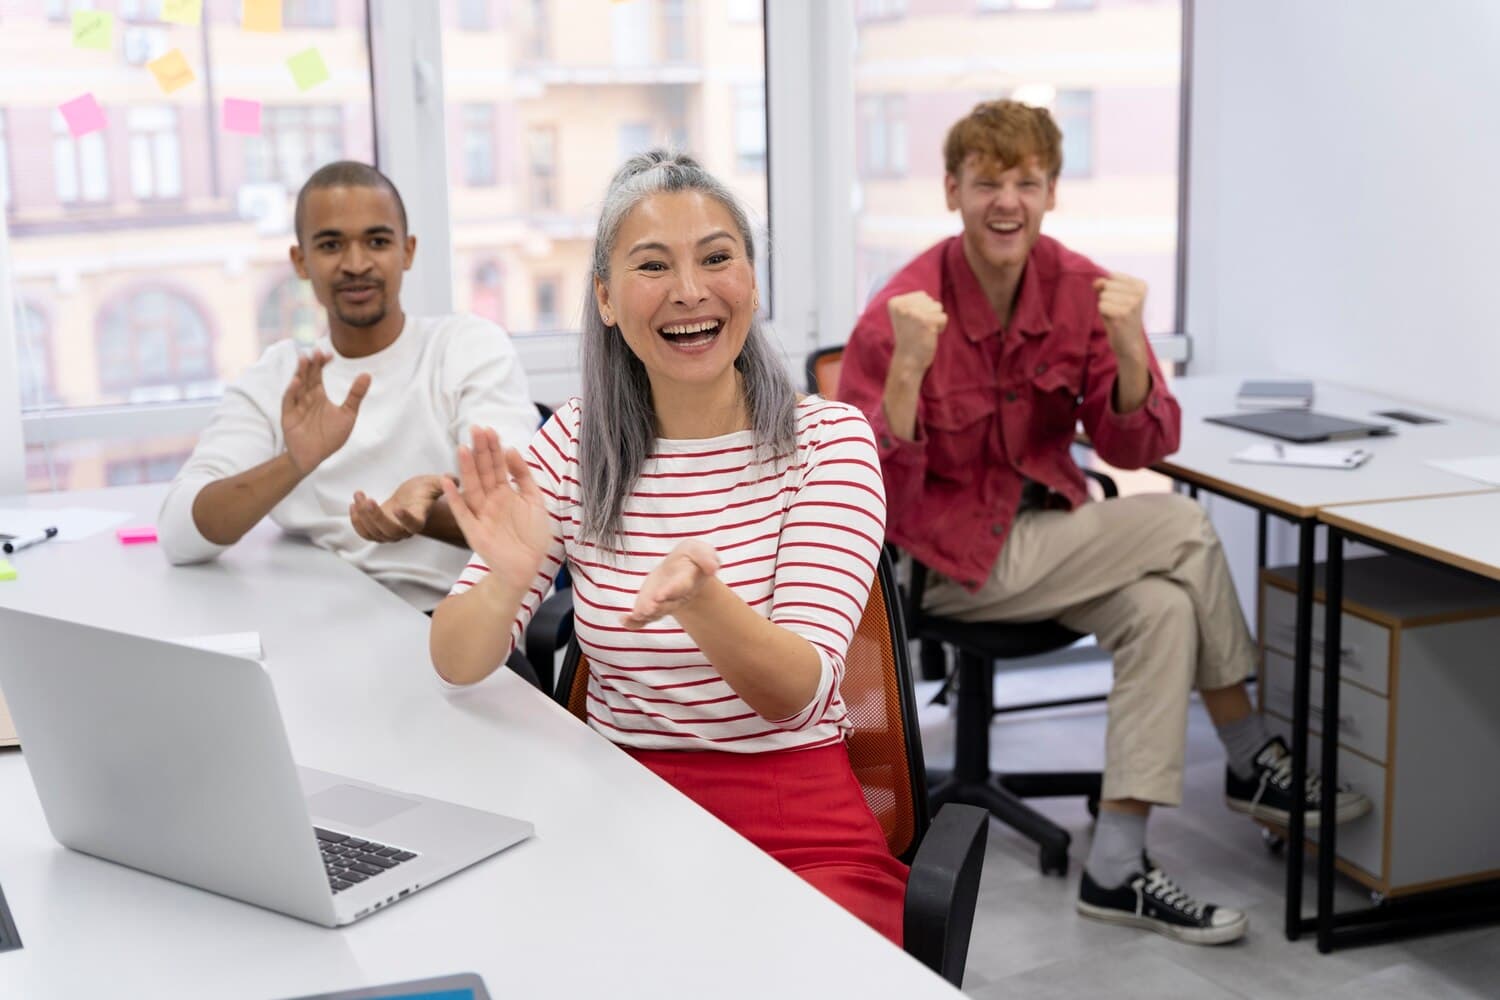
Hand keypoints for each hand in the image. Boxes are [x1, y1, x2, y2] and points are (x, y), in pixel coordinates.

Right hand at [281, 351, 371, 475]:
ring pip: (297, 385)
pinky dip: (292, 391)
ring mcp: (296, 405)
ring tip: (305, 359)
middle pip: (307, 376)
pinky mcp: (288, 415)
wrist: (314, 457)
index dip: (322, 363)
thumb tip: (367, 374)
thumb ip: (355, 395)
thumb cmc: (331, 436)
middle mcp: (306, 396)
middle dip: (311, 364)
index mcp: (318, 394)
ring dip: (300, 372)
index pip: (318, 374)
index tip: (329, 355)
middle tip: (316, 351)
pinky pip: (289, 401)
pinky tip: (296, 382)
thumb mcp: (348, 414)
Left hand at [349, 475, 443, 542]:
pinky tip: (354, 505)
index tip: (399, 508)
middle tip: (368, 500)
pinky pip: (366, 534)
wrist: (411, 500)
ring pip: (375, 533)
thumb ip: (443, 481)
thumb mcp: (433, 483)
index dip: (406, 520)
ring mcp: (390, 533)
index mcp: (419, 518)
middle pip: (389, 531)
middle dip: (375, 517)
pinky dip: (357, 523)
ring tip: (359, 496)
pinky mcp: (378, 531)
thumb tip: (453, 479)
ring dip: (363, 516)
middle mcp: (405, 530)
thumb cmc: (422, 491)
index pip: (414, 525)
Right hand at [441, 427, 552, 588]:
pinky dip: (454, 498)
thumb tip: (512, 449)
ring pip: (473, 487)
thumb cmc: (532, 536)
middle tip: (476, 429)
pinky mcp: (474, 531)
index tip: (489, 430)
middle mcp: (491, 501)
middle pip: (484, 472)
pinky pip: (462, 513)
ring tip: (462, 448)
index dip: (493, 448)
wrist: (529, 567)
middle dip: (480, 451)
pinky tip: (447, 481)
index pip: (497, 465)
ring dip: (467, 468)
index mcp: (505, 493)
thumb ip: (524, 476)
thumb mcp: (535, 501)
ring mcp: (481, 514)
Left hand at [623, 540, 720, 629]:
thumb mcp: (700, 550)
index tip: (661, 595)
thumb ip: (706, 556)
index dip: (671, 591)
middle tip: (647, 610)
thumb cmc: (691, 558)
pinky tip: (624, 621)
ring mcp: (663, 603)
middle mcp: (676, 596)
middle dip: (658, 606)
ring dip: (646, 614)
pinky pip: (643, 618)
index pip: (680, 587)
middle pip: (667, 603)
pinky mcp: (651, 605)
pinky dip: (634, 622)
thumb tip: (713, 568)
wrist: (684, 569)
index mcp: (687, 581)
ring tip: (637, 614)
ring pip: (655, 612)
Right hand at [886, 291, 946, 373]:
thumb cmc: (909, 339)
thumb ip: (913, 303)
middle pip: (930, 300)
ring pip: (937, 307)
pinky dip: (941, 327)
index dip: (922, 310)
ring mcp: (914, 313)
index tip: (913, 323)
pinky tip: (930, 335)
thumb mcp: (904, 316)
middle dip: (929, 314)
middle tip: (919, 329)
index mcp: (895, 302)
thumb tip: (927, 296)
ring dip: (935, 320)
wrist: (908, 361)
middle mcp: (903, 305)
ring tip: (924, 331)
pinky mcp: (927, 321)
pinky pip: (943, 317)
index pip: (921, 295)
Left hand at [1092, 272, 1148, 362]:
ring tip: (1116, 316)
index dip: (1110, 290)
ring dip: (1105, 307)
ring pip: (1103, 296)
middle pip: (1107, 285)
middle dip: (1107, 298)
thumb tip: (1096, 282)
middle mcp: (1139, 293)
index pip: (1113, 276)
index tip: (1121, 301)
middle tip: (1118, 310)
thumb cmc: (1121, 318)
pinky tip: (1114, 321)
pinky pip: (1101, 305)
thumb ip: (1104, 286)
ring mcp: (1132, 303)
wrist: (1130, 344)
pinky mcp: (1122, 314)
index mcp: (1141, 285)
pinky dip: (1103, 314)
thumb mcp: (1115, 297)